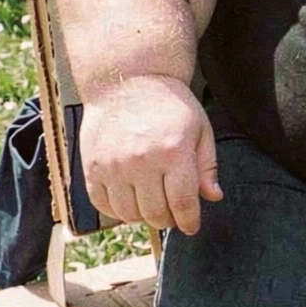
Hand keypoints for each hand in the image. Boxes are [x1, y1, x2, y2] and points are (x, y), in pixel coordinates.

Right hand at [79, 75, 222, 235]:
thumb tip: (213, 197)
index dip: (189, 221)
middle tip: (172, 213)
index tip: (191, 226)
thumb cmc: (169, 104)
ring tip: (151, 204)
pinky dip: (116, 210)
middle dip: (168, 220)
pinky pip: (102, 204)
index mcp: (173, 151)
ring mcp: (113, 165)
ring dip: (142, 217)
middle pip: (155, 214)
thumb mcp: (199, 129)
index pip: (182, 204)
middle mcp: (141, 161)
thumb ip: (207, 166)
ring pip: (128, 214)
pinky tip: (129, 199)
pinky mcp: (92, 166)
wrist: (129, 80)